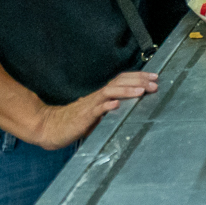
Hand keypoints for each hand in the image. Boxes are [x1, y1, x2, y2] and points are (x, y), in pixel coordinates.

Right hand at [28, 71, 158, 149]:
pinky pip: (96, 109)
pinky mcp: (83, 117)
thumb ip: (112, 109)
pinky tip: (116, 104)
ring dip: (127, 90)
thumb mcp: (99, 114)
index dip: (139, 77)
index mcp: (102, 95)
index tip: (155, 77)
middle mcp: (98, 96)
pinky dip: (106, 106)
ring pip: (110, 92)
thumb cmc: (76, 122)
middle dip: (138, 81)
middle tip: (154, 83)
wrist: (50, 127)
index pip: (123, 80)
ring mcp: (91, 105)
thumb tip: (131, 107)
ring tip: (141, 91)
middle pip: (120, 82)